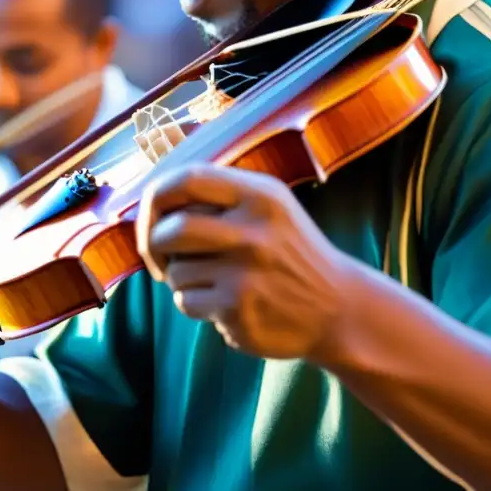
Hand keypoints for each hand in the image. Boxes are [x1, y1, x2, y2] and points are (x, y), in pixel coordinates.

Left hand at [136, 164, 353, 361]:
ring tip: (216, 281)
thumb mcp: (269, 207)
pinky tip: (226, 304)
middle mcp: (254, 231)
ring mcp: (246, 273)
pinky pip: (186, 302)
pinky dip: (195, 304)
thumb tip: (151, 198)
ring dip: (181, 279)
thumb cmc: (288, 253)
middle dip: (155, 246)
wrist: (339, 309)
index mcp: (260, 195)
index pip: (187, 179)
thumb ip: (219, 196)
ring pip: (176, 271)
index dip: (157, 197)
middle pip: (171, 231)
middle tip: (163, 258)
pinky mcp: (238, 310)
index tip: (153, 216)